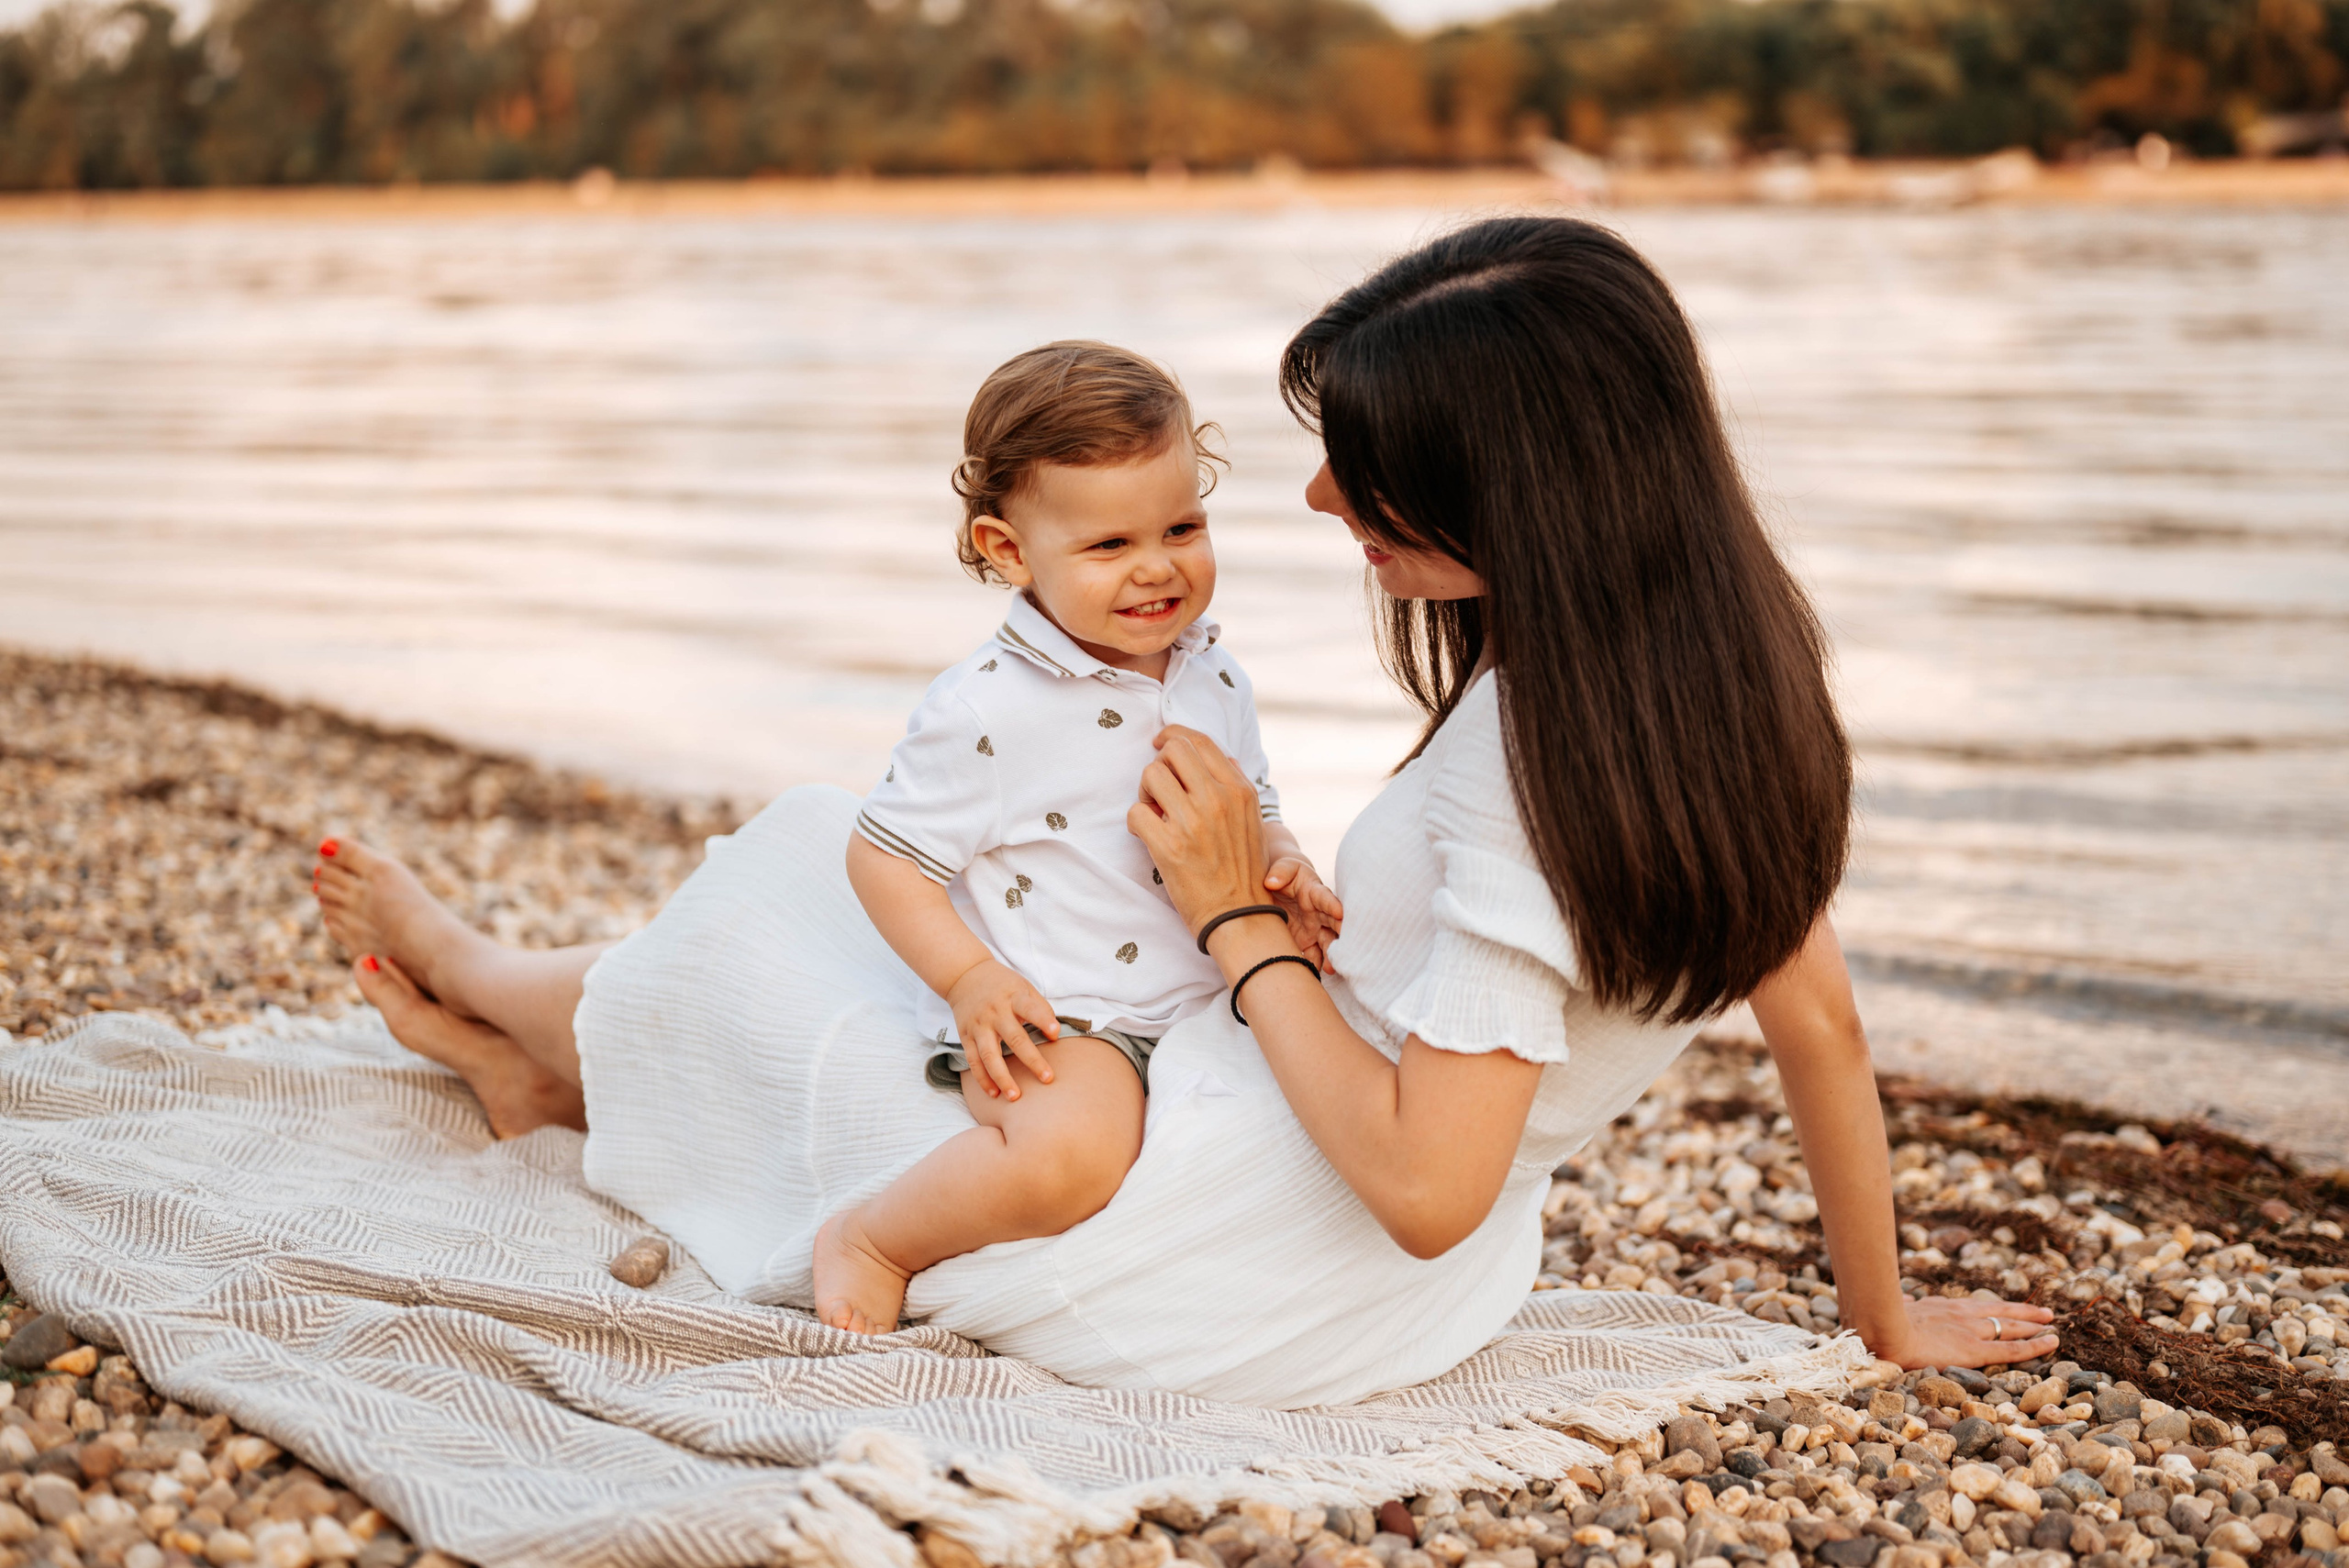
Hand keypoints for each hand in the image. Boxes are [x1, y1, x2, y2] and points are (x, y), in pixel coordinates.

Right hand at [943, 960, 1058, 1100]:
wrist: (964, 975)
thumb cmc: (1002, 985)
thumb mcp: (1023, 986)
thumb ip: (1039, 1007)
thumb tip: (1054, 1033)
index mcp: (1013, 997)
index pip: (1030, 1008)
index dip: (1043, 1020)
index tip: (1056, 1033)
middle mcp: (995, 1012)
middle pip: (1014, 1038)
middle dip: (1032, 1060)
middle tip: (1048, 1078)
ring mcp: (979, 1025)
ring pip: (990, 1056)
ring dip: (1002, 1077)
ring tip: (1015, 1096)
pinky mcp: (966, 1036)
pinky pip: (973, 1061)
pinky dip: (982, 1079)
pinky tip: (994, 1093)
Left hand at [1126, 726, 1274, 943]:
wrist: (1241, 917)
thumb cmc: (1244, 871)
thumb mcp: (1253, 821)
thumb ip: (1236, 785)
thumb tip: (1221, 757)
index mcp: (1239, 790)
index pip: (1200, 741)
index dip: (1173, 736)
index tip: (1160, 745)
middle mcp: (1217, 800)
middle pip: (1172, 750)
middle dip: (1158, 765)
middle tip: (1159, 790)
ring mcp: (1193, 822)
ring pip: (1150, 775)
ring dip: (1144, 792)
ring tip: (1154, 814)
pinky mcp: (1169, 847)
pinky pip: (1135, 813)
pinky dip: (1135, 823)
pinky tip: (1146, 835)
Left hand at [1265, 857, 1342, 969]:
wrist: (1278, 889)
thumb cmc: (1284, 875)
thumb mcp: (1283, 868)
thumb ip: (1279, 873)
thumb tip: (1271, 882)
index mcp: (1314, 892)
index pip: (1325, 898)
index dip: (1332, 905)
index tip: (1340, 912)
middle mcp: (1320, 913)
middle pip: (1334, 925)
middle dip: (1341, 935)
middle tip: (1346, 946)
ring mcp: (1315, 930)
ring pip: (1327, 944)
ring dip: (1330, 956)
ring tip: (1330, 969)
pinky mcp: (1307, 943)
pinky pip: (1314, 956)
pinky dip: (1314, 966)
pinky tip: (1312, 976)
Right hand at [1869, 1294, 2057, 1368]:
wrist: (1883, 1330)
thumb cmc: (1882, 1324)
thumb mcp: (1895, 1308)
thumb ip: (1905, 1305)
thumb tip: (1904, 1297)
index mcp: (1940, 1308)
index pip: (1974, 1307)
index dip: (1994, 1308)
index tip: (2008, 1308)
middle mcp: (1960, 1315)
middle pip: (1998, 1311)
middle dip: (2021, 1311)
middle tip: (2043, 1311)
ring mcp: (1970, 1331)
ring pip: (2010, 1326)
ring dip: (2032, 1323)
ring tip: (2050, 1321)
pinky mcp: (1976, 1350)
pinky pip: (2013, 1349)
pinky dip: (2035, 1345)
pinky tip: (2052, 1342)